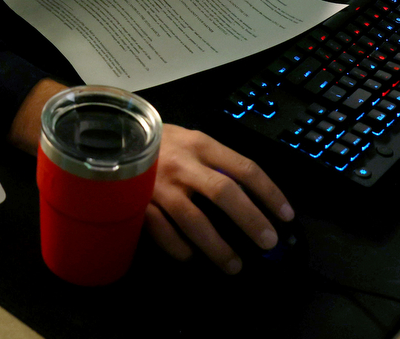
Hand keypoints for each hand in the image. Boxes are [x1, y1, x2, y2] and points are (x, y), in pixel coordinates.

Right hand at [143, 124, 292, 273]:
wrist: (113, 134)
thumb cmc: (162, 143)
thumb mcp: (192, 141)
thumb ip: (216, 163)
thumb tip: (251, 195)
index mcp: (202, 145)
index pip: (244, 168)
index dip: (269, 193)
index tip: (286, 215)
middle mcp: (183, 164)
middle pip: (223, 193)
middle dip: (250, 220)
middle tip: (268, 242)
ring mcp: (160, 185)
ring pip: (193, 219)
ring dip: (217, 246)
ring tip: (234, 265)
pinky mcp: (138, 203)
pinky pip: (162, 232)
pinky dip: (179, 248)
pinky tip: (191, 257)